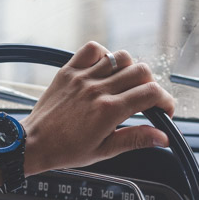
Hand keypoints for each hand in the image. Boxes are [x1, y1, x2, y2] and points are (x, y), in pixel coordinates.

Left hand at [20, 41, 174, 175]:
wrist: (33, 143)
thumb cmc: (66, 150)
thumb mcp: (104, 150)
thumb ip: (135, 139)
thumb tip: (162, 136)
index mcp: (109, 111)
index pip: (151, 93)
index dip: (165, 100)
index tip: (163, 109)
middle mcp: (97, 89)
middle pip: (141, 72)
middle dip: (150, 86)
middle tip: (144, 100)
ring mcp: (83, 77)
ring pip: (121, 57)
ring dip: (130, 70)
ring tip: (124, 85)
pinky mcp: (69, 70)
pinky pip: (93, 49)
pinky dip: (104, 55)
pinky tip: (104, 70)